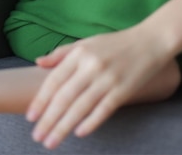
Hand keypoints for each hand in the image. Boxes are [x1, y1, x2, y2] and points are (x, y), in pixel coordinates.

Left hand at [27, 28, 177, 149]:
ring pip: (81, 107)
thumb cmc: (115, 43)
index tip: (30, 117)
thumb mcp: (86, 42)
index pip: (54, 81)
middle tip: (37, 136)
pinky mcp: (124, 90)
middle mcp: (91, 66)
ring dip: (64, 127)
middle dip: (48, 119)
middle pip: (64, 97)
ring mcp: (108, 79)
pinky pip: (104, 110)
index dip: (41, 100)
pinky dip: (91, 122)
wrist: (151, 41)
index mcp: (79, 54)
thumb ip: (62, 53)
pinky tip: (79, 133)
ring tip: (51, 141)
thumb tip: (38, 62)